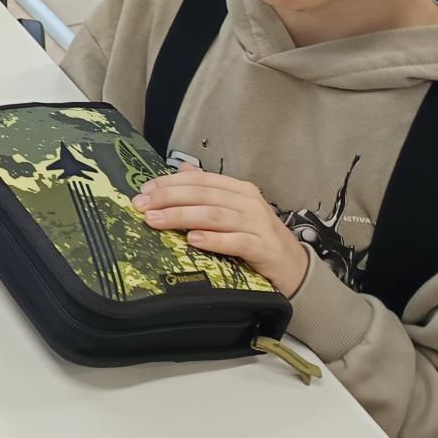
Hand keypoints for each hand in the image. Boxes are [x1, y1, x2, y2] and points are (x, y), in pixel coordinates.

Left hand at [133, 168, 310, 296]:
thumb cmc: (257, 238)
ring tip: (156, 221)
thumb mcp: (234, 210)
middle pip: (203, 195)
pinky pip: (235, 242)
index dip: (169, 183)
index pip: (200, 180)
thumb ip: (208, 192)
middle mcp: (249, 202)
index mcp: (239, 189)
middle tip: (142, 206)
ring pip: (214, 215)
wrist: (295, 267)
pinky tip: (192, 240)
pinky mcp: (263, 248)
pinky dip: (212, 239)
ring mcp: (257, 224)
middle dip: (168, 198)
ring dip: (181, 216)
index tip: (144, 191)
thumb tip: (180, 170)